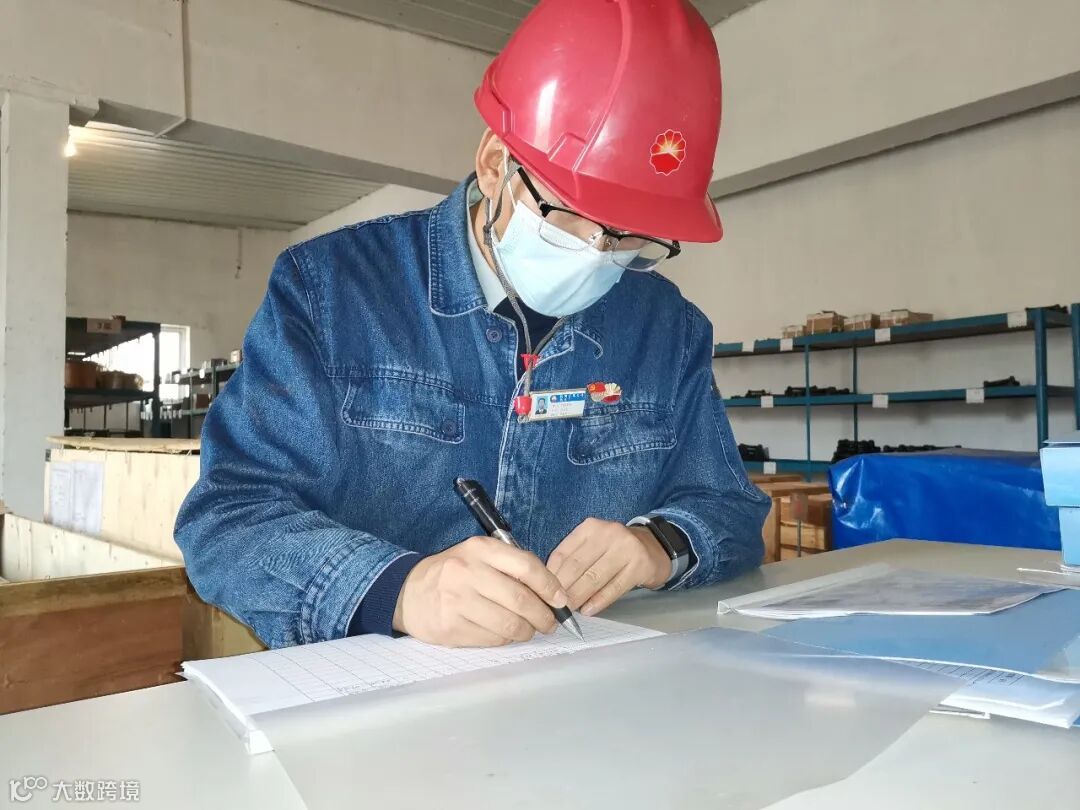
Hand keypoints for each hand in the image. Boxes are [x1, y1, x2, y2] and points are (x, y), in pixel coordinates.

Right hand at [393, 536, 569, 646]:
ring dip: (526, 632)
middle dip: (543, 616)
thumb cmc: (453, 573)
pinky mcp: (451, 628)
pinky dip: (505, 640)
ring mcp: (457, 602)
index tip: (561, 601)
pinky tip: (503, 634)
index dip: (550, 586)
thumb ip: (511, 568)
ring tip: (528, 630)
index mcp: (480, 549)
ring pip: (509, 625)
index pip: (526, 567)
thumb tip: (552, 594)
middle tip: (549, 623)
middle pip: (521, 600)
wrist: (408, 592)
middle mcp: (468, 572)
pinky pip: (492, 639)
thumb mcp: (479, 557)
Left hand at [546, 518, 670, 616]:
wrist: (653, 547)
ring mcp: (625, 548)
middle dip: (562, 590)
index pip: (563, 553)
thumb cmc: (615, 550)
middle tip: (554, 608)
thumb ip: (573, 559)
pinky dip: (598, 601)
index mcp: (590, 528)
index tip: (543, 594)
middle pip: (577, 566)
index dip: (551, 576)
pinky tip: (588, 610)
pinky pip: (614, 588)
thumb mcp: (593, 546)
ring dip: (578, 598)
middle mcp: (607, 533)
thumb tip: (550, 585)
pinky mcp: (639, 566)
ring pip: (594, 578)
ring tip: (568, 612)